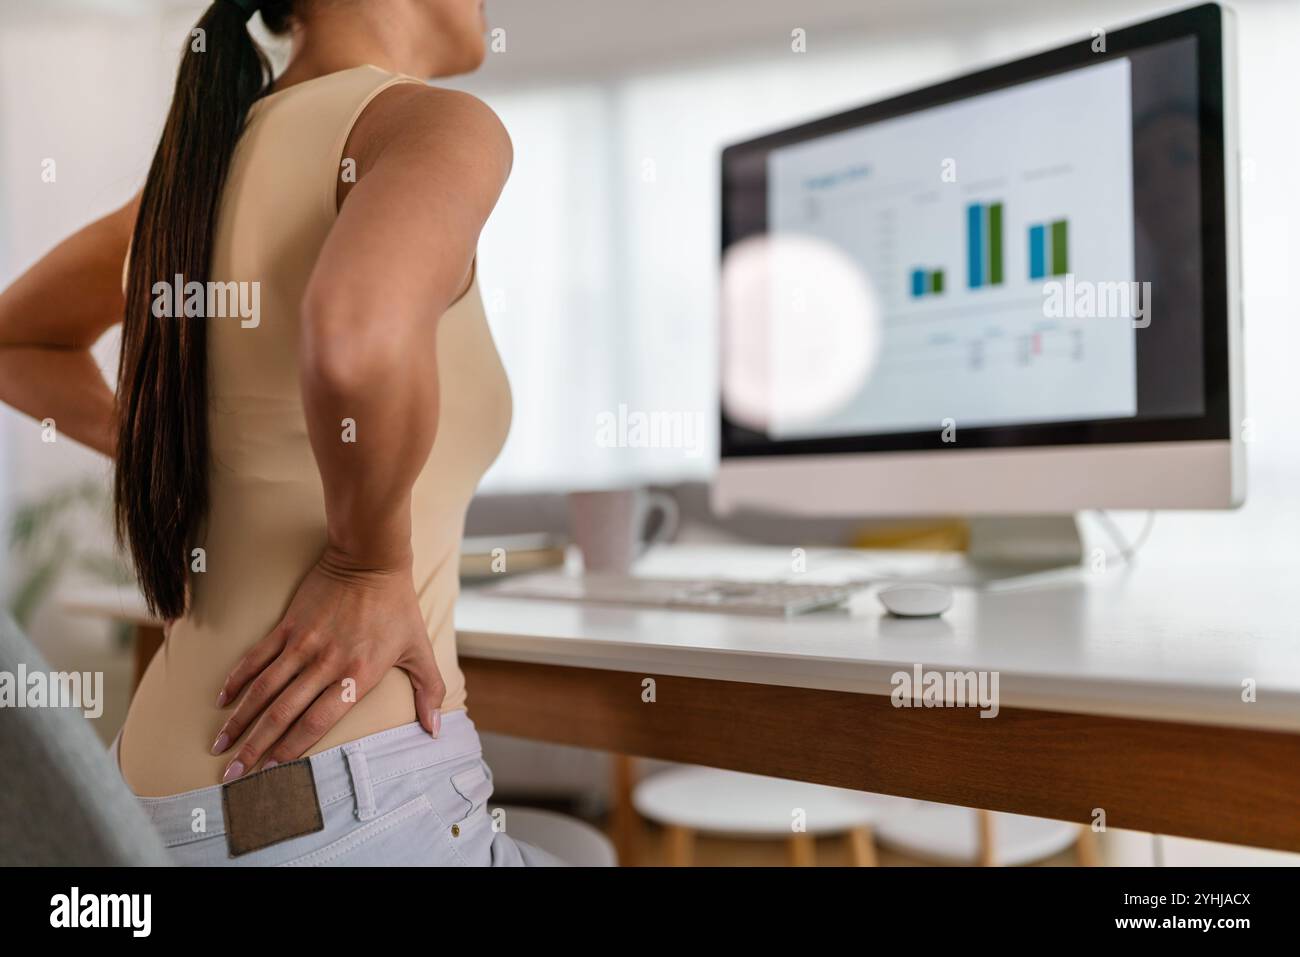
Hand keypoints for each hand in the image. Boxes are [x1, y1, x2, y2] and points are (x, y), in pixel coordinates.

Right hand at [211, 546, 444, 782]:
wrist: (370, 560)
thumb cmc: (398, 607)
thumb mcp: (420, 650)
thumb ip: (429, 691)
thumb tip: (435, 729)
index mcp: (356, 676)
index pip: (317, 722)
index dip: (292, 749)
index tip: (272, 772)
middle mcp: (325, 664)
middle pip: (283, 714)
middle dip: (256, 746)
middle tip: (235, 773)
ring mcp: (303, 645)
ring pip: (263, 690)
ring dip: (239, 720)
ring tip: (220, 745)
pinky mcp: (288, 626)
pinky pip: (257, 657)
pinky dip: (238, 679)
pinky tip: (223, 700)